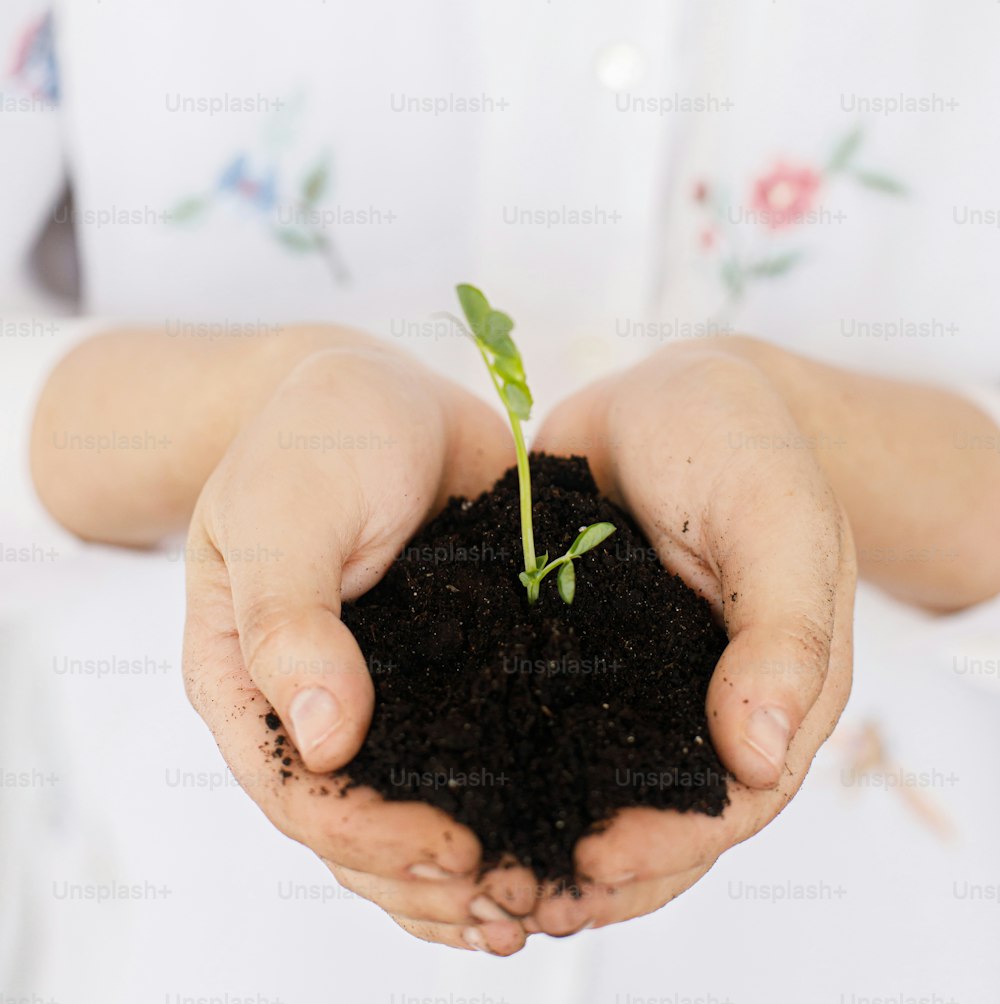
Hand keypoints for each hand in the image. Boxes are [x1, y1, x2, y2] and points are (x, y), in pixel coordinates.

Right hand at [182, 339, 538, 953]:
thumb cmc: (312, 435)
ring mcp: (381, 698)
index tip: (452, 853)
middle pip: (355, 832)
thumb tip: (328, 738)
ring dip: (467, 876)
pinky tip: (554, 844)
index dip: (369, 838)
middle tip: (517, 905)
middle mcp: (311, 707)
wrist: (378, 389)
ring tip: (541, 909)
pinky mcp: (447, 675)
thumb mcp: (286, 510)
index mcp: (246, 678)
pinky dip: (505, 809)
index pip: (296, 790)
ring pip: (410, 818)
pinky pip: (468, 763)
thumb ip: (292, 616)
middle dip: (429, 881)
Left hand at [523, 337, 855, 935]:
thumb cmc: (747, 441)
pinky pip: (545, 720)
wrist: (678, 386)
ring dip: (544, 831)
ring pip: (597, 784)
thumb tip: (760, 757)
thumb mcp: (778, 517)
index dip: (668, 845)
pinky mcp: (575, 647)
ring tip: (473, 870)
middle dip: (597, 868)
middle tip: (515, 895)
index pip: (733, 801)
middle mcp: (705, 702)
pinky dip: (509, 760)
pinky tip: (451, 782)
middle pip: (662, 819)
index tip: (591, 865)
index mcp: (777, 689)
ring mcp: (637, 680)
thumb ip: (782, 629)